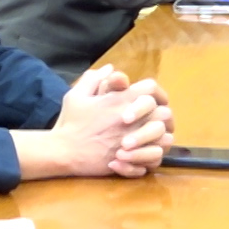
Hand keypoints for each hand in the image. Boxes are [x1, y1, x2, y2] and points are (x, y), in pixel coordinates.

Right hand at [19, 65, 170, 178]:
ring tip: (150, 139)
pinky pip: (155, 157)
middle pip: (164, 113)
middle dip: (160, 115)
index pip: (151, 89)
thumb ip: (94, 79)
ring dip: (160, 137)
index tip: (154, 98)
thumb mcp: (76, 95)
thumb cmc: (70, 122)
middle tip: (153, 120)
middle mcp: (131, 120)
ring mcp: (133, 141)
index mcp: (119, 102)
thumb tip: (109, 68)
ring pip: (164, 137)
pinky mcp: (132, 160)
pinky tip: (143, 154)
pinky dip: (152, 156)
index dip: (156, 92)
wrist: (63, 151)